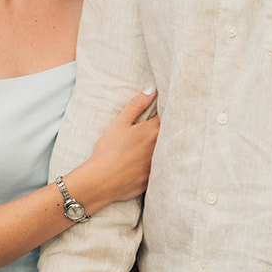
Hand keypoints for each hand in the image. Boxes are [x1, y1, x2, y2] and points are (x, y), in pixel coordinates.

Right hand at [71, 89, 158, 207]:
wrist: (100, 182)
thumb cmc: (108, 151)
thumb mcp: (119, 123)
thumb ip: (137, 105)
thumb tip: (152, 89)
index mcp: (153, 132)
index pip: (168, 116)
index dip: (167, 111)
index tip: (165, 107)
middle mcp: (160, 149)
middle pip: (171, 135)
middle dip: (168, 128)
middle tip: (160, 126)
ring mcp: (158, 166)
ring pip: (167, 153)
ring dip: (165, 147)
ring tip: (154, 144)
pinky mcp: (153, 179)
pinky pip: (161, 170)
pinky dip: (158, 164)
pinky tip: (148, 163)